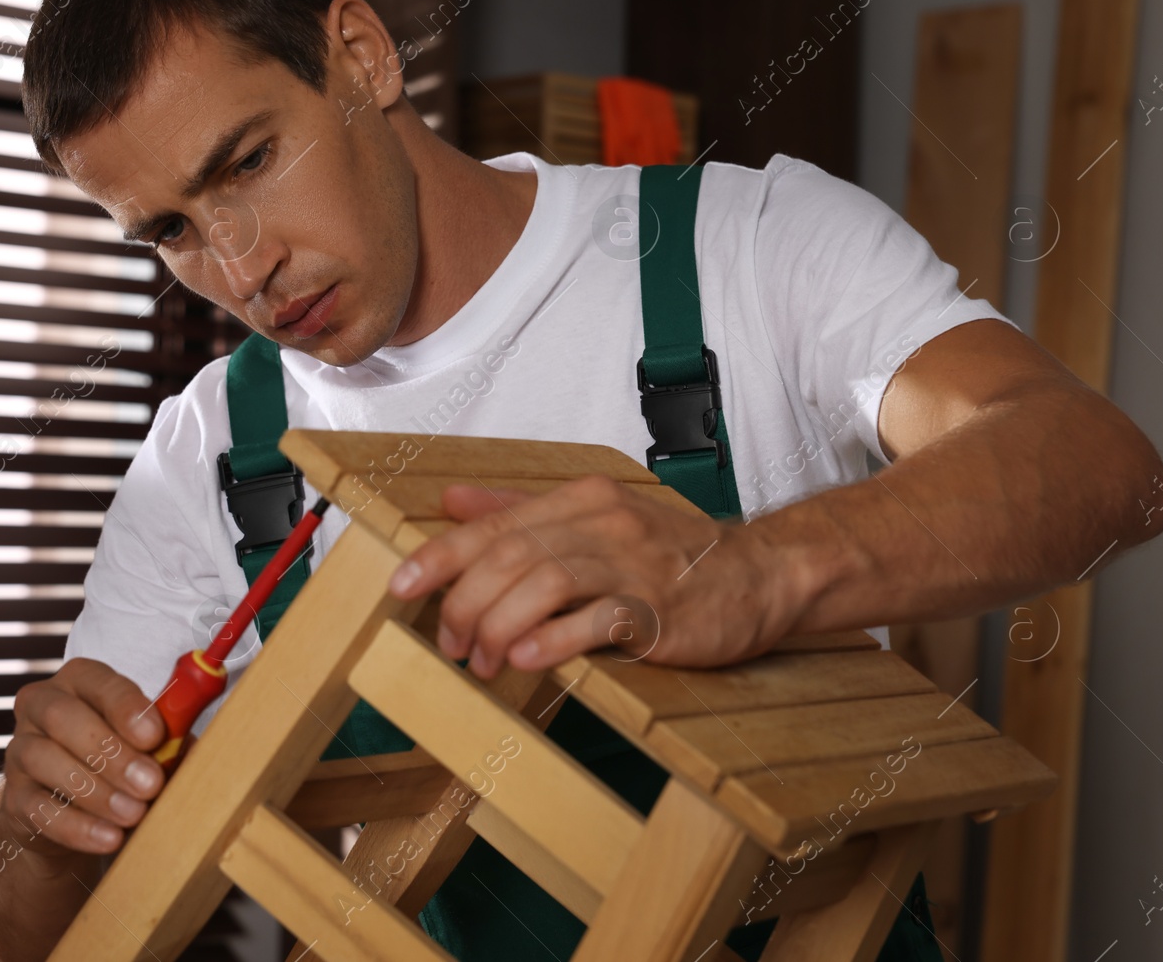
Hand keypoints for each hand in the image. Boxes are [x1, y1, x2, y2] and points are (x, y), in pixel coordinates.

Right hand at [1, 658, 165, 854]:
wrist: (70, 810)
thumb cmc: (118, 760)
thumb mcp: (146, 744)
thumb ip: (169, 739)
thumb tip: (195, 748)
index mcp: (79, 681)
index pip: (98, 681)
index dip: (126, 706)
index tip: (155, 735)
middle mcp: (41, 706)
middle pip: (64, 718)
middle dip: (111, 752)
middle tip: (150, 783)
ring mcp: (20, 750)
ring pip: (44, 760)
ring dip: (96, 791)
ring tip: (134, 814)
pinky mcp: (13, 797)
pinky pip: (38, 808)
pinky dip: (77, 826)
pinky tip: (109, 838)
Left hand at [387, 474, 800, 677]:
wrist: (760, 576)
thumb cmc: (669, 553)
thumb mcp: (593, 518)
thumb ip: (519, 511)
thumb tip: (452, 501)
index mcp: (582, 501)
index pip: (494, 525)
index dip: (440, 557)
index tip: (402, 586)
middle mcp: (604, 525)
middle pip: (510, 557)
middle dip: (465, 604)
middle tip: (451, 642)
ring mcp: (633, 567)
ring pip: (544, 583)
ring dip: (499, 627)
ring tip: (484, 661)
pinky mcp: (660, 611)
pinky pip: (597, 621)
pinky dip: (553, 640)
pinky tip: (527, 660)